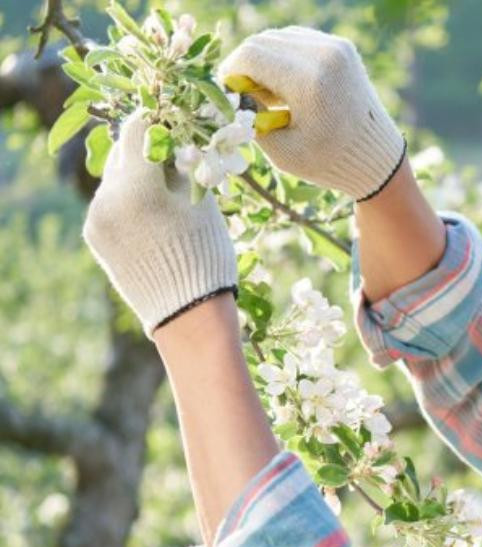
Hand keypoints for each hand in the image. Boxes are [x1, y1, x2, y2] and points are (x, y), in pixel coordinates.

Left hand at [82, 111, 238, 338]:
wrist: (188, 314)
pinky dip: (128, 200)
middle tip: (174, 155)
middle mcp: (107, 198)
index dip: (157, 119)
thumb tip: (173, 137)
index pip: (138, 129)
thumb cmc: (208, 254)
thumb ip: (182, 164)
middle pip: (122, 152)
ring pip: (115, 178)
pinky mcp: (95, 236)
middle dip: (146, 149)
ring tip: (166, 192)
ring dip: (137, 175)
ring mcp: (96, 218)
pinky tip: (153, 215)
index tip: (173, 119)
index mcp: (137, 185)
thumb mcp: (203, 202)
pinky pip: (109, 204)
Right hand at [216, 25, 407, 200]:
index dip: (230, 72)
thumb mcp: (282, 151)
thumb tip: (228, 94)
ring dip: (264, 61)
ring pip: (278, 38)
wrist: (377, 157)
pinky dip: (284, 58)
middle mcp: (325, 55)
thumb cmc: (328, 162)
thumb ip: (249, 119)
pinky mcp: (342, 47)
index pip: (250, 56)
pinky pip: (298, 41)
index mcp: (310, 82)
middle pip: (262, 42)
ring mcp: (336, 47)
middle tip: (245, 95)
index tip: (228, 93)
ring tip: (268, 94)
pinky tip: (286, 85)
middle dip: (245, 66)